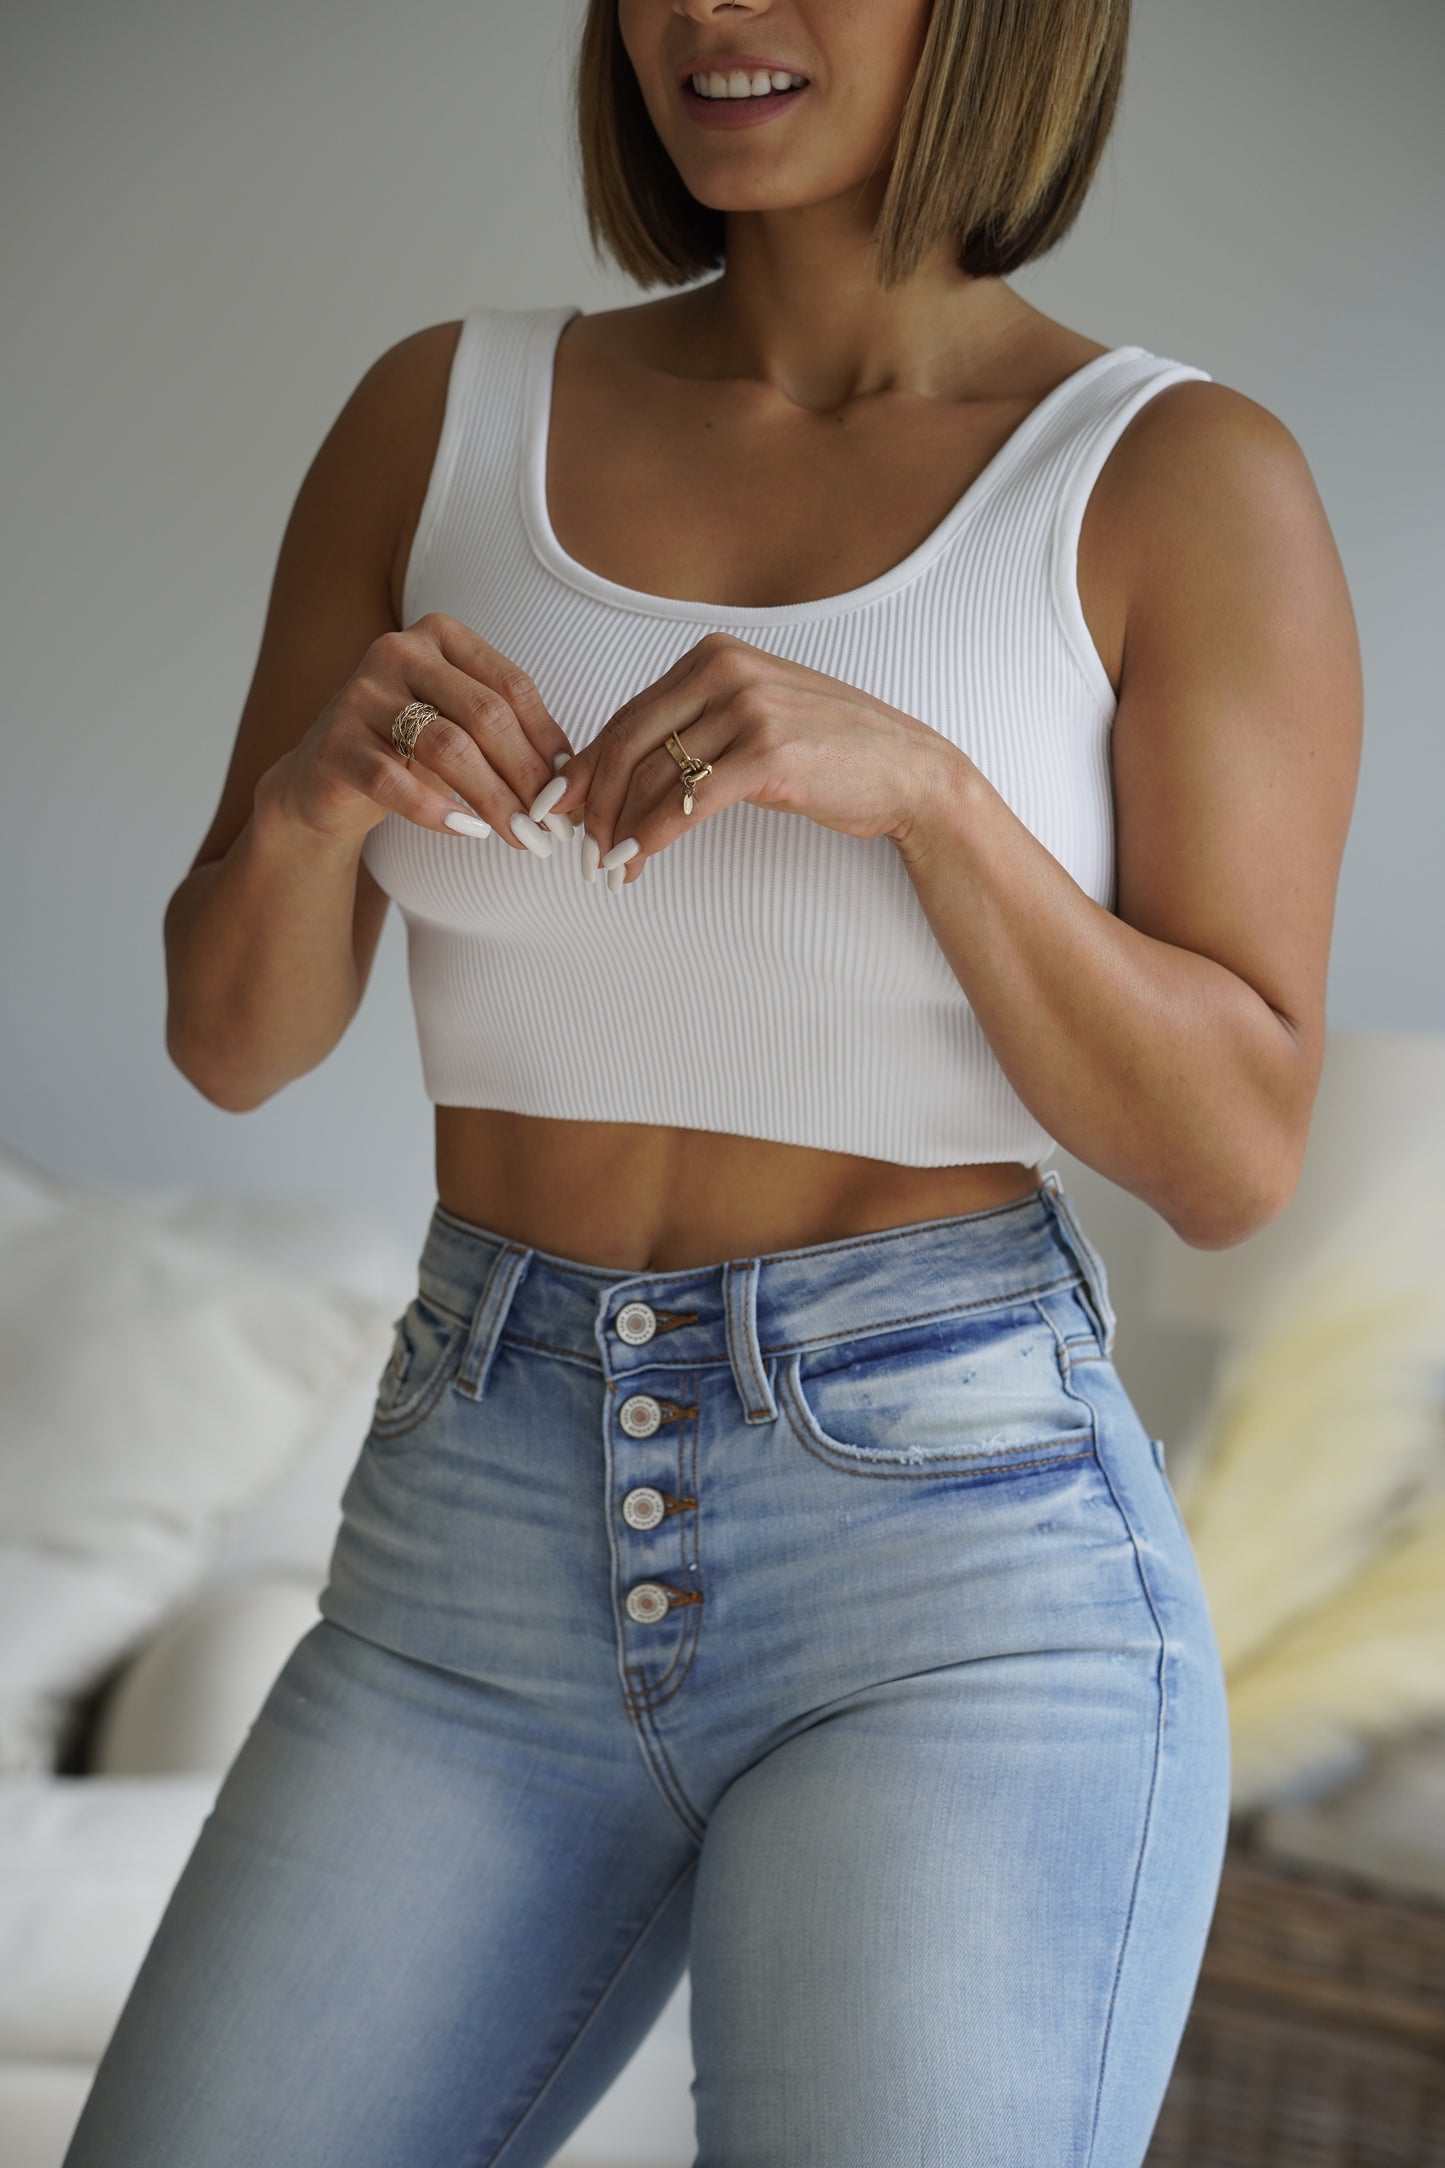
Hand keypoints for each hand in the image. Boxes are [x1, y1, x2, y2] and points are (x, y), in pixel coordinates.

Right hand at [264, 612, 572, 856]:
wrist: (324, 781)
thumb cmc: (408, 753)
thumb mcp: (462, 729)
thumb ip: (510, 738)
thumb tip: (572, 779)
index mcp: (439, 636)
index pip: (511, 685)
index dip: (548, 741)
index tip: (569, 788)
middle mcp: (397, 651)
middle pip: (486, 715)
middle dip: (527, 776)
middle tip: (551, 826)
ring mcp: (361, 694)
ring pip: (449, 748)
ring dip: (495, 799)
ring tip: (522, 836)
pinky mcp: (336, 745)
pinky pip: (397, 783)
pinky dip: (439, 812)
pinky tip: (470, 831)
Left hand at [541, 631, 953, 887]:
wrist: (905, 770)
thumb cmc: (828, 751)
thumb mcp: (751, 721)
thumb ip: (691, 731)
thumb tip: (620, 772)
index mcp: (714, 657)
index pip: (628, 715)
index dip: (588, 767)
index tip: (561, 807)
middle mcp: (726, 671)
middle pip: (629, 742)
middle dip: (596, 803)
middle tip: (581, 848)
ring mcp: (748, 708)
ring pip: (654, 776)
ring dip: (622, 829)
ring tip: (610, 866)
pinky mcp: (768, 753)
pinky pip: (688, 802)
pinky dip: (652, 836)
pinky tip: (636, 861)